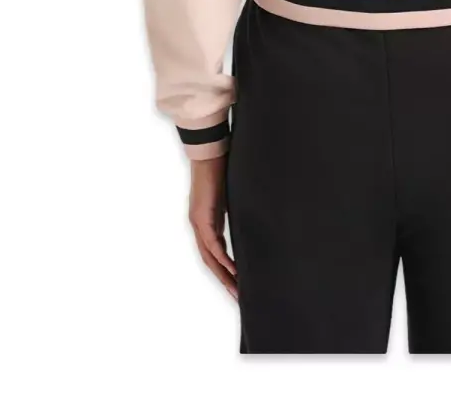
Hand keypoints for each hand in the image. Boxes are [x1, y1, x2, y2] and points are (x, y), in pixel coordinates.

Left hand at [188, 156, 237, 299]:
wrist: (210, 154)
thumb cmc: (221, 170)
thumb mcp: (230, 197)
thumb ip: (234, 211)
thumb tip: (251, 219)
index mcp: (206, 222)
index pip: (214, 253)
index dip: (225, 270)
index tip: (238, 284)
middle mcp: (199, 226)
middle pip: (211, 261)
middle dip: (225, 280)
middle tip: (238, 297)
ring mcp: (199, 223)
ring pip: (210, 257)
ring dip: (224, 275)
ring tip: (237, 290)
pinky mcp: (201, 218)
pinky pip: (212, 245)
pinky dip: (223, 259)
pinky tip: (233, 271)